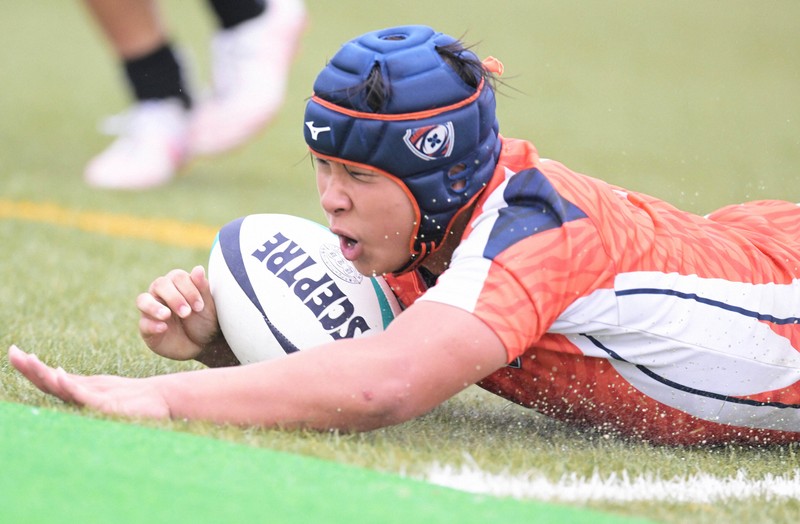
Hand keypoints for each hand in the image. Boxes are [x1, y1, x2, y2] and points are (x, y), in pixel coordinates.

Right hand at [8, 345, 169, 419]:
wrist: (165, 400)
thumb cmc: (136, 396)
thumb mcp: (104, 385)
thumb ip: (80, 383)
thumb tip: (55, 371)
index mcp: (82, 391)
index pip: (51, 379)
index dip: (32, 369)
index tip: (15, 353)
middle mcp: (85, 397)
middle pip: (51, 383)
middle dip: (30, 370)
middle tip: (12, 353)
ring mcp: (95, 401)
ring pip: (63, 388)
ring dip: (44, 375)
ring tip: (28, 360)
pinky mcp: (109, 405)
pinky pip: (85, 395)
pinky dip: (70, 386)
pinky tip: (59, 374)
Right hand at [137, 265, 221, 360]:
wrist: (203, 345)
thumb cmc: (204, 321)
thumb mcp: (207, 306)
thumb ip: (202, 288)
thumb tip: (198, 268)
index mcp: (177, 284)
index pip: (177, 276)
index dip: (189, 289)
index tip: (200, 306)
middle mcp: (161, 294)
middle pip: (159, 284)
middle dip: (174, 298)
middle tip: (187, 313)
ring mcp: (151, 311)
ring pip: (143, 300)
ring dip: (154, 307)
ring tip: (167, 315)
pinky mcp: (147, 328)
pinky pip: (143, 323)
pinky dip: (152, 324)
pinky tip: (163, 328)